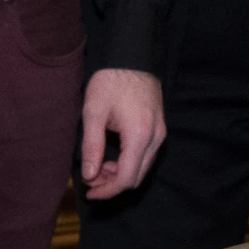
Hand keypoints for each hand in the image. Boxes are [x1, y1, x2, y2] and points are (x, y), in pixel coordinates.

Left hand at [81, 69, 165, 199]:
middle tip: (90, 178)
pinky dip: (130, 162)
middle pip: (137, 176)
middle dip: (113, 183)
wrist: (132, 57)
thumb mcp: (93, 112)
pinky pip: (146, 155)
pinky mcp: (160, 127)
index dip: (107, 190)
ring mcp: (160, 132)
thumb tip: (89, 175)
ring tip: (98, 166)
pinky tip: (112, 156)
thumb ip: (92, 146)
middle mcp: (155, 137)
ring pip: (143, 167)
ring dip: (121, 173)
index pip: (126, 177)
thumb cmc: (110, 81)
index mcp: (139, 135)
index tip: (88, 192)